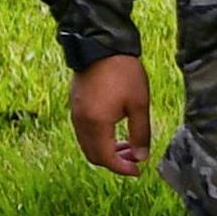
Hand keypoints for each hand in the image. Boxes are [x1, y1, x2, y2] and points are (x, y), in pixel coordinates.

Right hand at [69, 53, 155, 176]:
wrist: (101, 45)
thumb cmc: (123, 73)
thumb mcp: (139, 104)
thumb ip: (140, 134)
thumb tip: (142, 156)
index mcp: (97, 124)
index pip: (106, 158)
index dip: (123, 168)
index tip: (138, 170)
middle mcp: (81, 122)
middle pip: (93, 155)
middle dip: (114, 161)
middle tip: (134, 158)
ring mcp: (75, 113)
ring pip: (87, 144)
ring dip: (106, 150)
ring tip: (127, 144)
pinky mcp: (75, 104)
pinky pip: (83, 132)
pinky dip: (98, 138)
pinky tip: (113, 130)